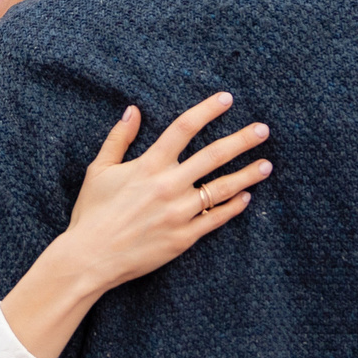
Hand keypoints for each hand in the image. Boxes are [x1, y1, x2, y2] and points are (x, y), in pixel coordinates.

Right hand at [0, 91, 270, 357]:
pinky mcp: (183, 237)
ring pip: (222, 188)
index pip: (183, 128)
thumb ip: (119, 138)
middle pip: (213, 155)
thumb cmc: (91, 213)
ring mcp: (179, 213)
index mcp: (148, 165)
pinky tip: (246, 198)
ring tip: (266, 165)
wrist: (90, 258)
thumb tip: (132, 110)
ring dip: (247, 175)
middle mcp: (168, 185)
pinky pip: (215, 219)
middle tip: (263, 130)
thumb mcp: (98, 170)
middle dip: (242, 140)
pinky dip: (233, 207)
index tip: (226, 99)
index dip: (207, 111)